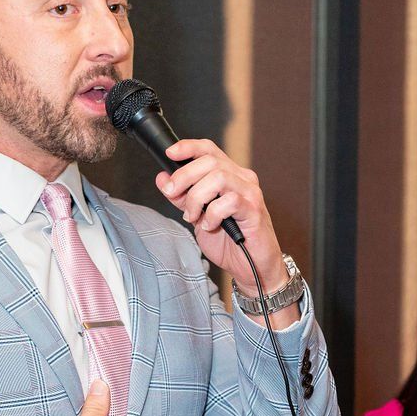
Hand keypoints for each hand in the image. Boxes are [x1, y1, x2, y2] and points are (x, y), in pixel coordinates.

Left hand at [154, 139, 288, 296]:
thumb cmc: (229, 241)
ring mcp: (250, 193)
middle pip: (209, 161)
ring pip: (218, 177)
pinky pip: (228, 202)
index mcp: (229, 175)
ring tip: (193, 216)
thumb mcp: (197, 216)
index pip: (209, 150)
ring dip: (197, 197)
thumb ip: (182, 197)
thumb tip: (163, 178)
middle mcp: (242, 179)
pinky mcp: (254, 210)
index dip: (188, 147)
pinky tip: (210, 225)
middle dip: (184, 176)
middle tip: (172, 194)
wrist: (252, 267)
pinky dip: (212, 214)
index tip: (170, 154)